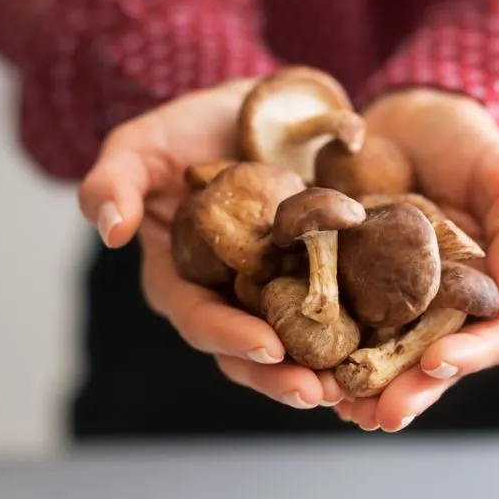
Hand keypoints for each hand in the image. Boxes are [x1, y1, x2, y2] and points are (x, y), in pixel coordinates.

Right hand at [77, 79, 345, 410]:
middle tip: (316, 392)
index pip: (199, 317)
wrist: (249, 106)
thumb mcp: (139, 147)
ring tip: (354, 387)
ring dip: (323, 367)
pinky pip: (339, 308)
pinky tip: (387, 345)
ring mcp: (276, 288)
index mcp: (181, 278)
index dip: (229, 336)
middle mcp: (230, 295)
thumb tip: (111, 230)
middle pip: (251, 348)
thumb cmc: (184, 129)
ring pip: (298, 341)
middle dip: (281, 375)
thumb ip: (114, 183)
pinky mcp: (317, 273)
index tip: (266, 348)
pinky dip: (360, 330)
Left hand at [331, 88, 498, 430]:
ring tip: (338, 406)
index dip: (466, 356)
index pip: (488, 337)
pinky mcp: (344, 279)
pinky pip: (333, 319)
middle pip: (429, 362)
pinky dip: (320, 345)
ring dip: (361, 386)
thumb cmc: (466, 142)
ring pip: (379, 354)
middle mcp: (437, 305)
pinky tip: (300, 362)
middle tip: (380, 415)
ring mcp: (389, 297)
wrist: (406, 114)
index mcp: (483, 289)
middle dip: (407, 392)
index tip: (437, 363)